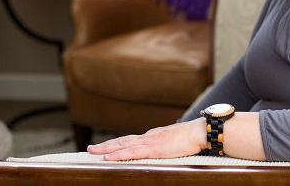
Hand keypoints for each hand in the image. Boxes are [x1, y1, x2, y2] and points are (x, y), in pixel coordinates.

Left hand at [87, 118, 206, 160]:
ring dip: (106, 149)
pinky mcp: (153, 148)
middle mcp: (148, 137)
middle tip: (90, 149)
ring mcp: (150, 142)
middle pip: (122, 141)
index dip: (117, 144)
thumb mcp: (176, 142)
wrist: (199, 132)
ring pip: (123, 145)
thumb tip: (165, 150)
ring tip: (92, 152)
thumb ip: (167, 145)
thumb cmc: (192, 138)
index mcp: (153, 136)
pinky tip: (108, 157)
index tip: (106, 147)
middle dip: (106, 145)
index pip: (131, 140)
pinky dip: (118, 154)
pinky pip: (131, 152)